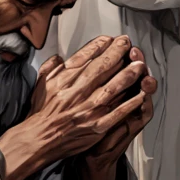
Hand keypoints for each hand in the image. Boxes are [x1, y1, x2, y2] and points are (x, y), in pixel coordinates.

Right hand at [0, 36, 149, 179]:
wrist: (38, 139)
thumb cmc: (41, 112)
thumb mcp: (41, 83)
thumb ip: (52, 67)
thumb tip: (61, 57)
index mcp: (65, 79)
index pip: (86, 56)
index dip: (101, 45)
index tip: (111, 39)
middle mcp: (78, 92)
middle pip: (103, 67)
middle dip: (119, 53)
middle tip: (129, 45)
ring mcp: (89, 109)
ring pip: (114, 87)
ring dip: (129, 75)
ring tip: (140, 65)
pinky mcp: (97, 126)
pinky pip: (118, 112)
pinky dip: (131, 103)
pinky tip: (141, 94)